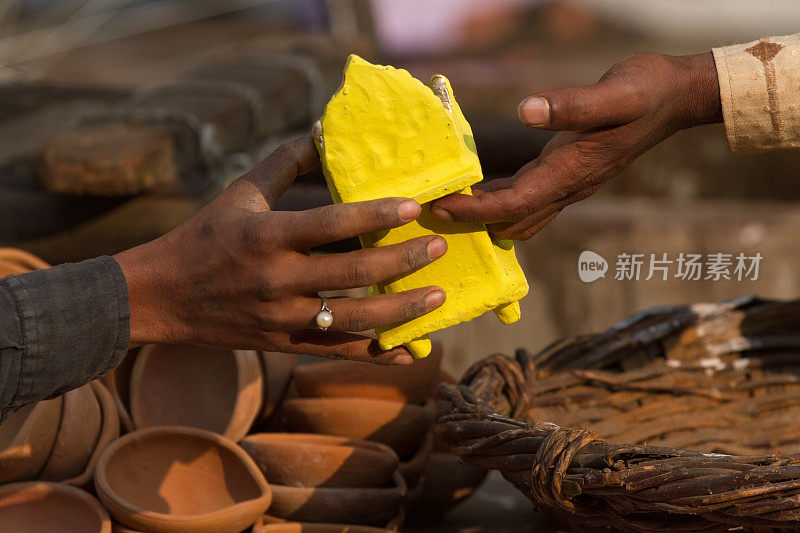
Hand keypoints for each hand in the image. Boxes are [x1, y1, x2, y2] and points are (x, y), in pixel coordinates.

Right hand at [115, 137, 446, 363]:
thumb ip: (284, 164)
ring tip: (438, 299)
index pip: (330, 224)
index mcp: (266, 236)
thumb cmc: (203, 237)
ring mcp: (279, 317)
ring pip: (351, 319)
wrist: (160, 298)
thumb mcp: (240, 194)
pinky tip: (408, 351)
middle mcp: (275, 280)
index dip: (375, 214)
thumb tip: (321, 131)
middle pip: (352, 273)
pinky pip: (335, 351)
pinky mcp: (281, 344)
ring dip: (400, 312)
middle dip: (402, 261)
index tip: (414, 206)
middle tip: (439, 249)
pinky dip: (374, 353)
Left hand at [431, 52, 721, 239]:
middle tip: (431, 211)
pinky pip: (528, 199)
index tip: (440, 207)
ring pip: (521, 217)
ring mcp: (570, 184)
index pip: (514, 205)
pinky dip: (500, 202)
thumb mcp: (614, 93)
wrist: (676, 98)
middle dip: (473, 223)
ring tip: (446, 204)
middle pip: (513, 222)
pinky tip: (479, 191)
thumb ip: (572, 105)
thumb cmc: (647, 91)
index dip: (475, 211)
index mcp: (573, 171)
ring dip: (486, 217)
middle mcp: (569, 187)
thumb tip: (526, 110)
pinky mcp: (569, 174)